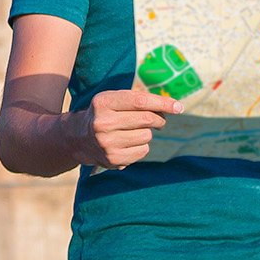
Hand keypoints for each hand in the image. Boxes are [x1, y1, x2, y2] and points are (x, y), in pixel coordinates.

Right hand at [68, 88, 183, 168]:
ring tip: (133, 131)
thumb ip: (140, 100)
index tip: (179, 107)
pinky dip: (142, 145)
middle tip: (158, 120)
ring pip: (147, 136)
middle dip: (158, 119)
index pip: (139, 101)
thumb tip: (174, 107)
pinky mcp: (114, 159)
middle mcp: (102, 123)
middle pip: (147, 119)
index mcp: (103, 103)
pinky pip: (143, 150)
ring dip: (147, 133)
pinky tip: (129, 143)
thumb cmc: (106, 114)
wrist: (80, 138)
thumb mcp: (115, 99)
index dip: (162, 103)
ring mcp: (107, 143)